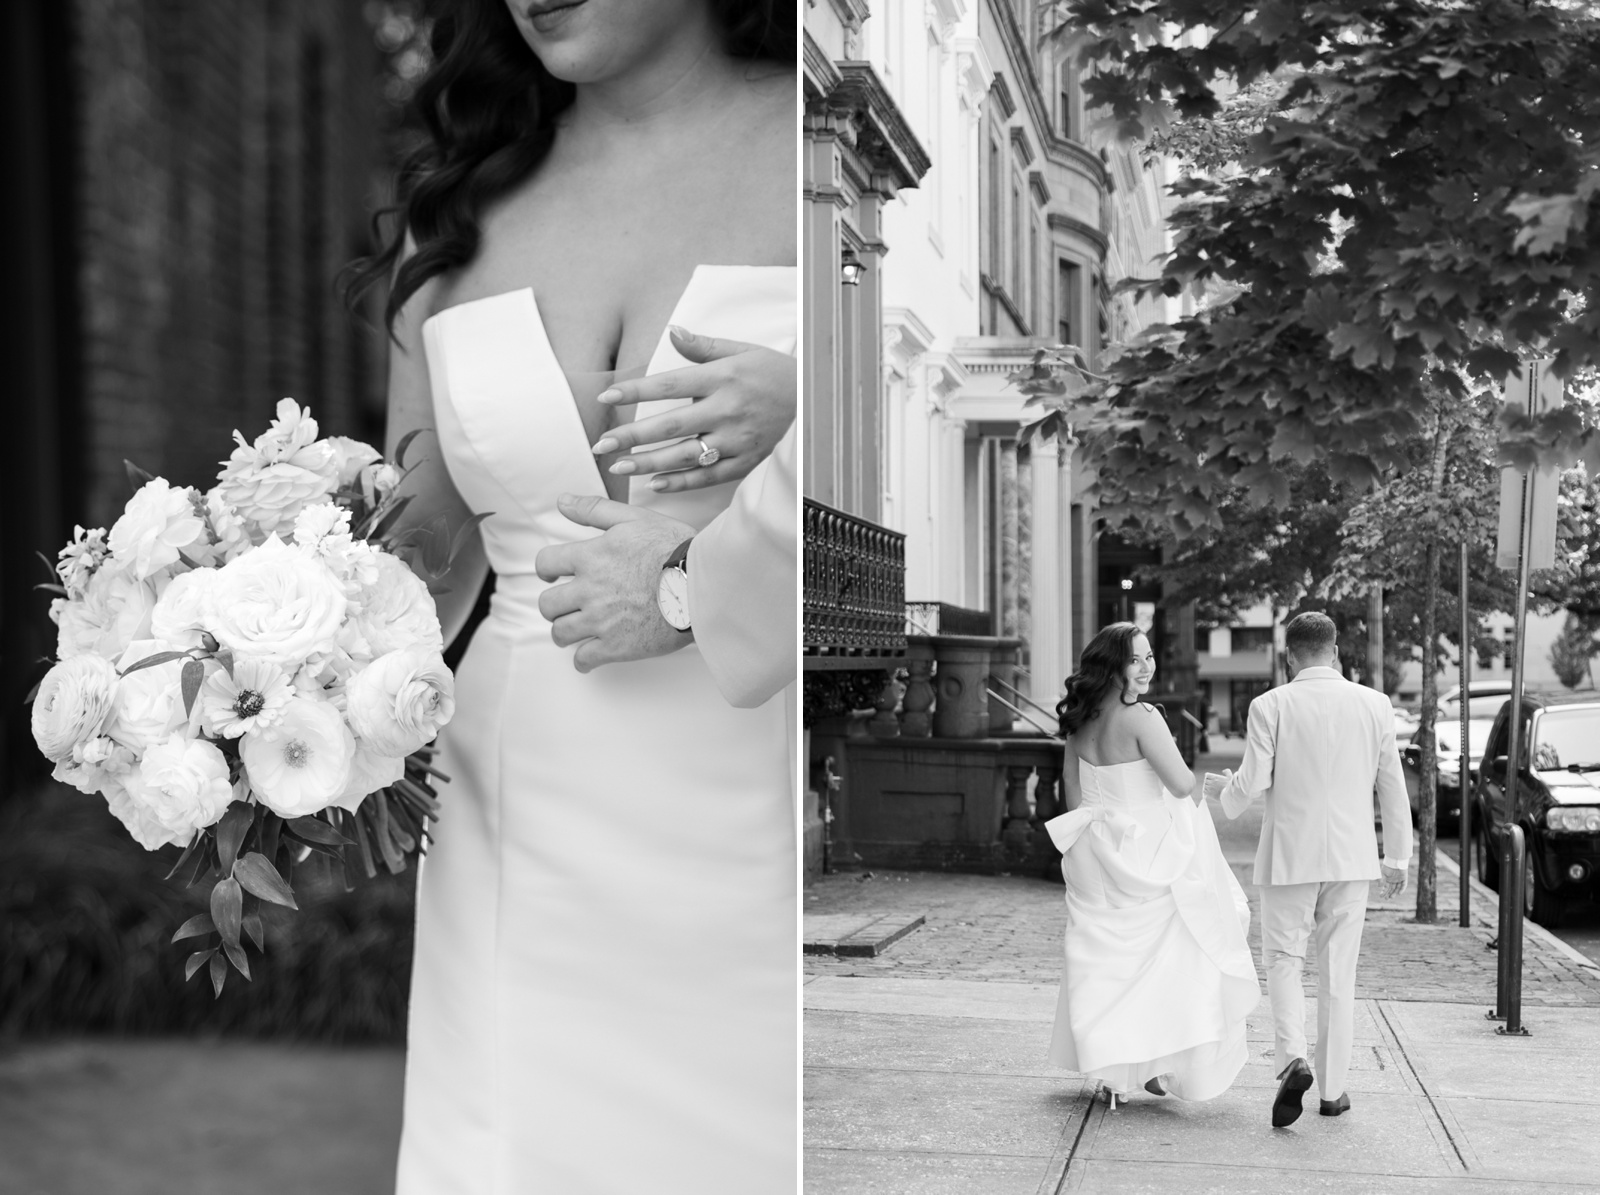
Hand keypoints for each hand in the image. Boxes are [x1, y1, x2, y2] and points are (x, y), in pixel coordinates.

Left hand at [534, 495, 695, 672]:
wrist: (701, 584)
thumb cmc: (674, 549)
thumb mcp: (634, 518)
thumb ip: (595, 509)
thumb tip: (563, 502)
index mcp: (590, 557)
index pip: (546, 563)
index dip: (546, 569)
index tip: (552, 575)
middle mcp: (589, 590)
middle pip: (548, 604)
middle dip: (554, 605)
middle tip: (566, 605)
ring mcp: (601, 621)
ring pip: (561, 633)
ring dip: (565, 631)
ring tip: (577, 630)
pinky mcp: (617, 647)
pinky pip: (584, 659)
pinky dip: (583, 660)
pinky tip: (590, 656)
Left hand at [589, 328, 794, 493]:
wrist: (817, 401)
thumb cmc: (774, 373)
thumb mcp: (742, 351)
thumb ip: (703, 347)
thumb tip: (672, 331)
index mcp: (723, 378)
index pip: (669, 384)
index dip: (635, 391)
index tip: (606, 397)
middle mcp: (727, 410)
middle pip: (670, 425)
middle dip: (632, 436)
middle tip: (601, 445)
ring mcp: (737, 440)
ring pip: (685, 455)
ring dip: (649, 463)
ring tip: (619, 466)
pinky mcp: (747, 461)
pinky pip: (709, 476)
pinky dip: (682, 482)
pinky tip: (655, 485)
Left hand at [1202, 770, 1231, 801]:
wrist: (1228, 796)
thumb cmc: (1230, 786)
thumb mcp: (1230, 777)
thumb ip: (1227, 772)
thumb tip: (1223, 771)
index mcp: (1215, 777)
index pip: (1207, 775)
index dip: (1209, 776)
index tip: (1211, 778)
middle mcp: (1211, 782)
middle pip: (1206, 780)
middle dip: (1208, 781)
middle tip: (1211, 783)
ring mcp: (1209, 788)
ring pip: (1205, 785)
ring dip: (1207, 786)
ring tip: (1211, 787)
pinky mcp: (1209, 793)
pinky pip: (1204, 790)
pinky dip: (1205, 790)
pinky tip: (1209, 791)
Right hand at [1380, 862, 1408, 898]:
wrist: (1395, 861)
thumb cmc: (1388, 866)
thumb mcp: (1383, 873)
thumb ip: (1381, 880)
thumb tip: (1379, 886)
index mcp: (1388, 880)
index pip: (1386, 888)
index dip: (1383, 892)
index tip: (1381, 896)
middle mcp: (1393, 881)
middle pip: (1391, 889)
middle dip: (1389, 894)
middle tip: (1386, 899)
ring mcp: (1399, 880)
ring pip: (1397, 888)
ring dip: (1394, 893)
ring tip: (1391, 897)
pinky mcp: (1404, 878)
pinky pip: (1404, 885)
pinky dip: (1402, 889)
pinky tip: (1399, 893)